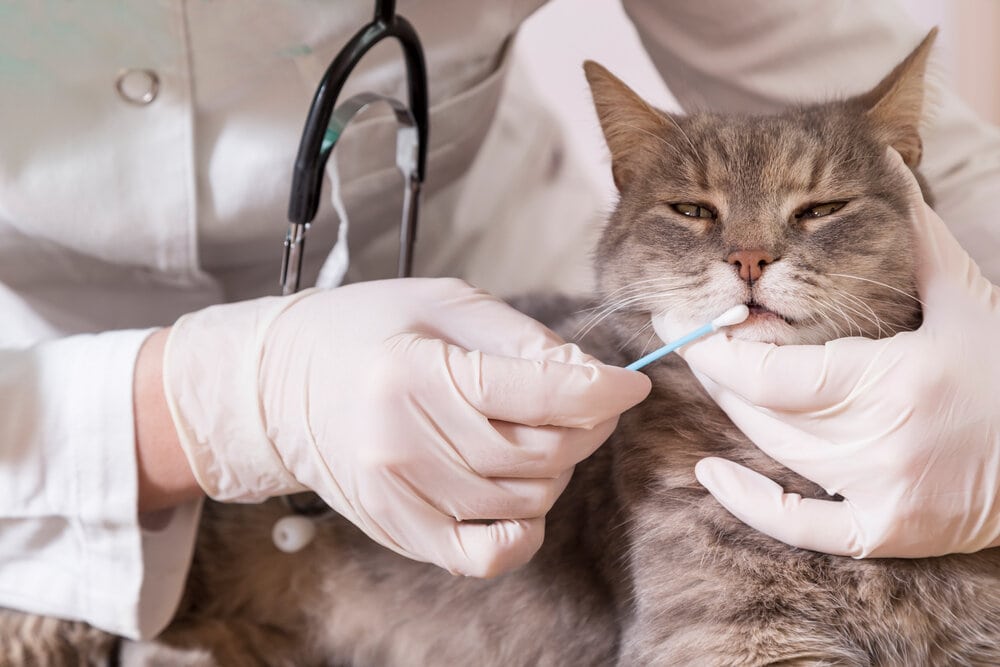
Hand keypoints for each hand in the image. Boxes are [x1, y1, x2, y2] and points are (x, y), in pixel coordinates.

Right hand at [163, 278, 649, 575]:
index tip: (632, 384)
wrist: (280, 383)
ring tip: (547, 434)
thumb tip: (594, 375)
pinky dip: (523, 533)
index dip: (603, 389)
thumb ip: (521, 338)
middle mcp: (404, 439)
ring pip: (523, 499)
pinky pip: (482, 556)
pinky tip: (528, 502)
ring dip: (558, 469)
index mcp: (417, 370)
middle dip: (587, 426)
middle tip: (590, 403)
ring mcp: (398, 493)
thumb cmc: (366, 329)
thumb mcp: (444, 304)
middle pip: (540, 451)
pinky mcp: (397, 529)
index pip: (540, 391)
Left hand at [677, 166, 999, 558]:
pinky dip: (751, 504)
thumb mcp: (967, 300)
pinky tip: (713, 474)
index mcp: (891, 383)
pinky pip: (799, 526)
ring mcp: (877, 495)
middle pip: (758, 408)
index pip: (768, 373)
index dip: (713, 348)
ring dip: (733, 407)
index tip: (680, 318)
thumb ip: (916, 234)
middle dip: (715, 367)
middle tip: (684, 330)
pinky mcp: (882, 531)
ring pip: (771, 449)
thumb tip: (885, 160)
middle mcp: (876, 444)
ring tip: (709, 367)